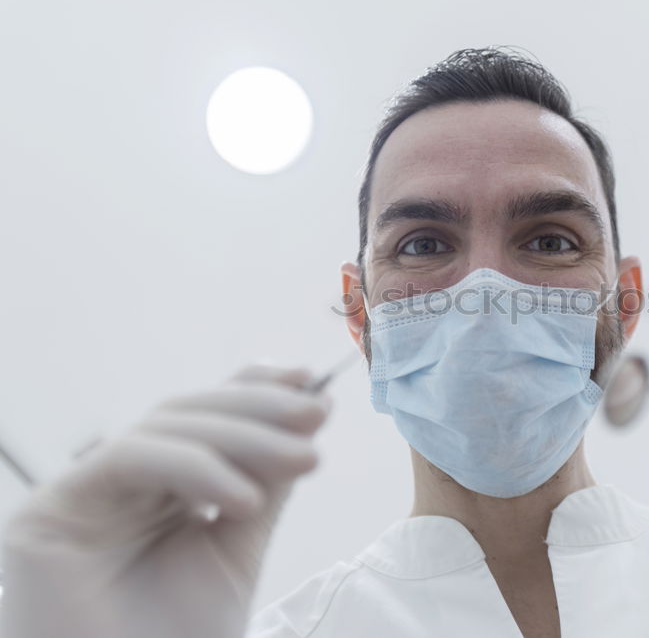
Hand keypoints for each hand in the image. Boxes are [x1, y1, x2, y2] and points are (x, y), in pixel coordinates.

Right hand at [0, 362, 332, 637]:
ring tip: (301, 459)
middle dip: (259, 408)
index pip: (206, 418)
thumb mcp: (240, 546)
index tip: (313, 381)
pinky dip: (194, 467)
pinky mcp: (51, 510)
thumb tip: (311, 410)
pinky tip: (244, 498)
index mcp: (161, 489)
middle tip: (316, 414)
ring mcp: (85, 494)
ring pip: (165, 427)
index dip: (255, 389)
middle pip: (189, 415)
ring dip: (242, 435)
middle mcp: (121, 484)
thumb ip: (266, 481)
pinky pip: (129, 458)